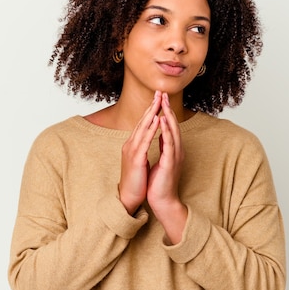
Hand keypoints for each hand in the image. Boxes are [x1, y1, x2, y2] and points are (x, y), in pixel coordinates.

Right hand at [118, 91, 161, 213]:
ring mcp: (132, 151)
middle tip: (159, 92)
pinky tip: (158, 120)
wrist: (129, 197)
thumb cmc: (136, 180)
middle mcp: (131, 144)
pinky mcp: (137, 159)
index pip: (143, 123)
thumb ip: (143, 147)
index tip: (159, 98)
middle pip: (142, 121)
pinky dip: (151, 129)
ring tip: (159, 101)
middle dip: (152, 106)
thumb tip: (149, 137)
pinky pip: (145, 141)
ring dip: (152, 113)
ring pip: (143, 128)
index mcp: (133, 144)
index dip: (151, 110)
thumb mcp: (140, 159)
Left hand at [147, 92, 187, 243]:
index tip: (160, 98)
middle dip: (167, 108)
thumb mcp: (161, 160)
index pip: (169, 126)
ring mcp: (175, 155)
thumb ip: (163, 148)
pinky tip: (162, 119)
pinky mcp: (170, 161)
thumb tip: (161, 135)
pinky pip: (168, 142)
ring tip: (163, 102)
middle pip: (172, 124)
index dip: (165, 111)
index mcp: (173, 149)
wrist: (162, 201)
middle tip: (162, 93)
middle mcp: (176, 150)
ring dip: (168, 115)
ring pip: (172, 131)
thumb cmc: (159, 183)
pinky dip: (166, 130)